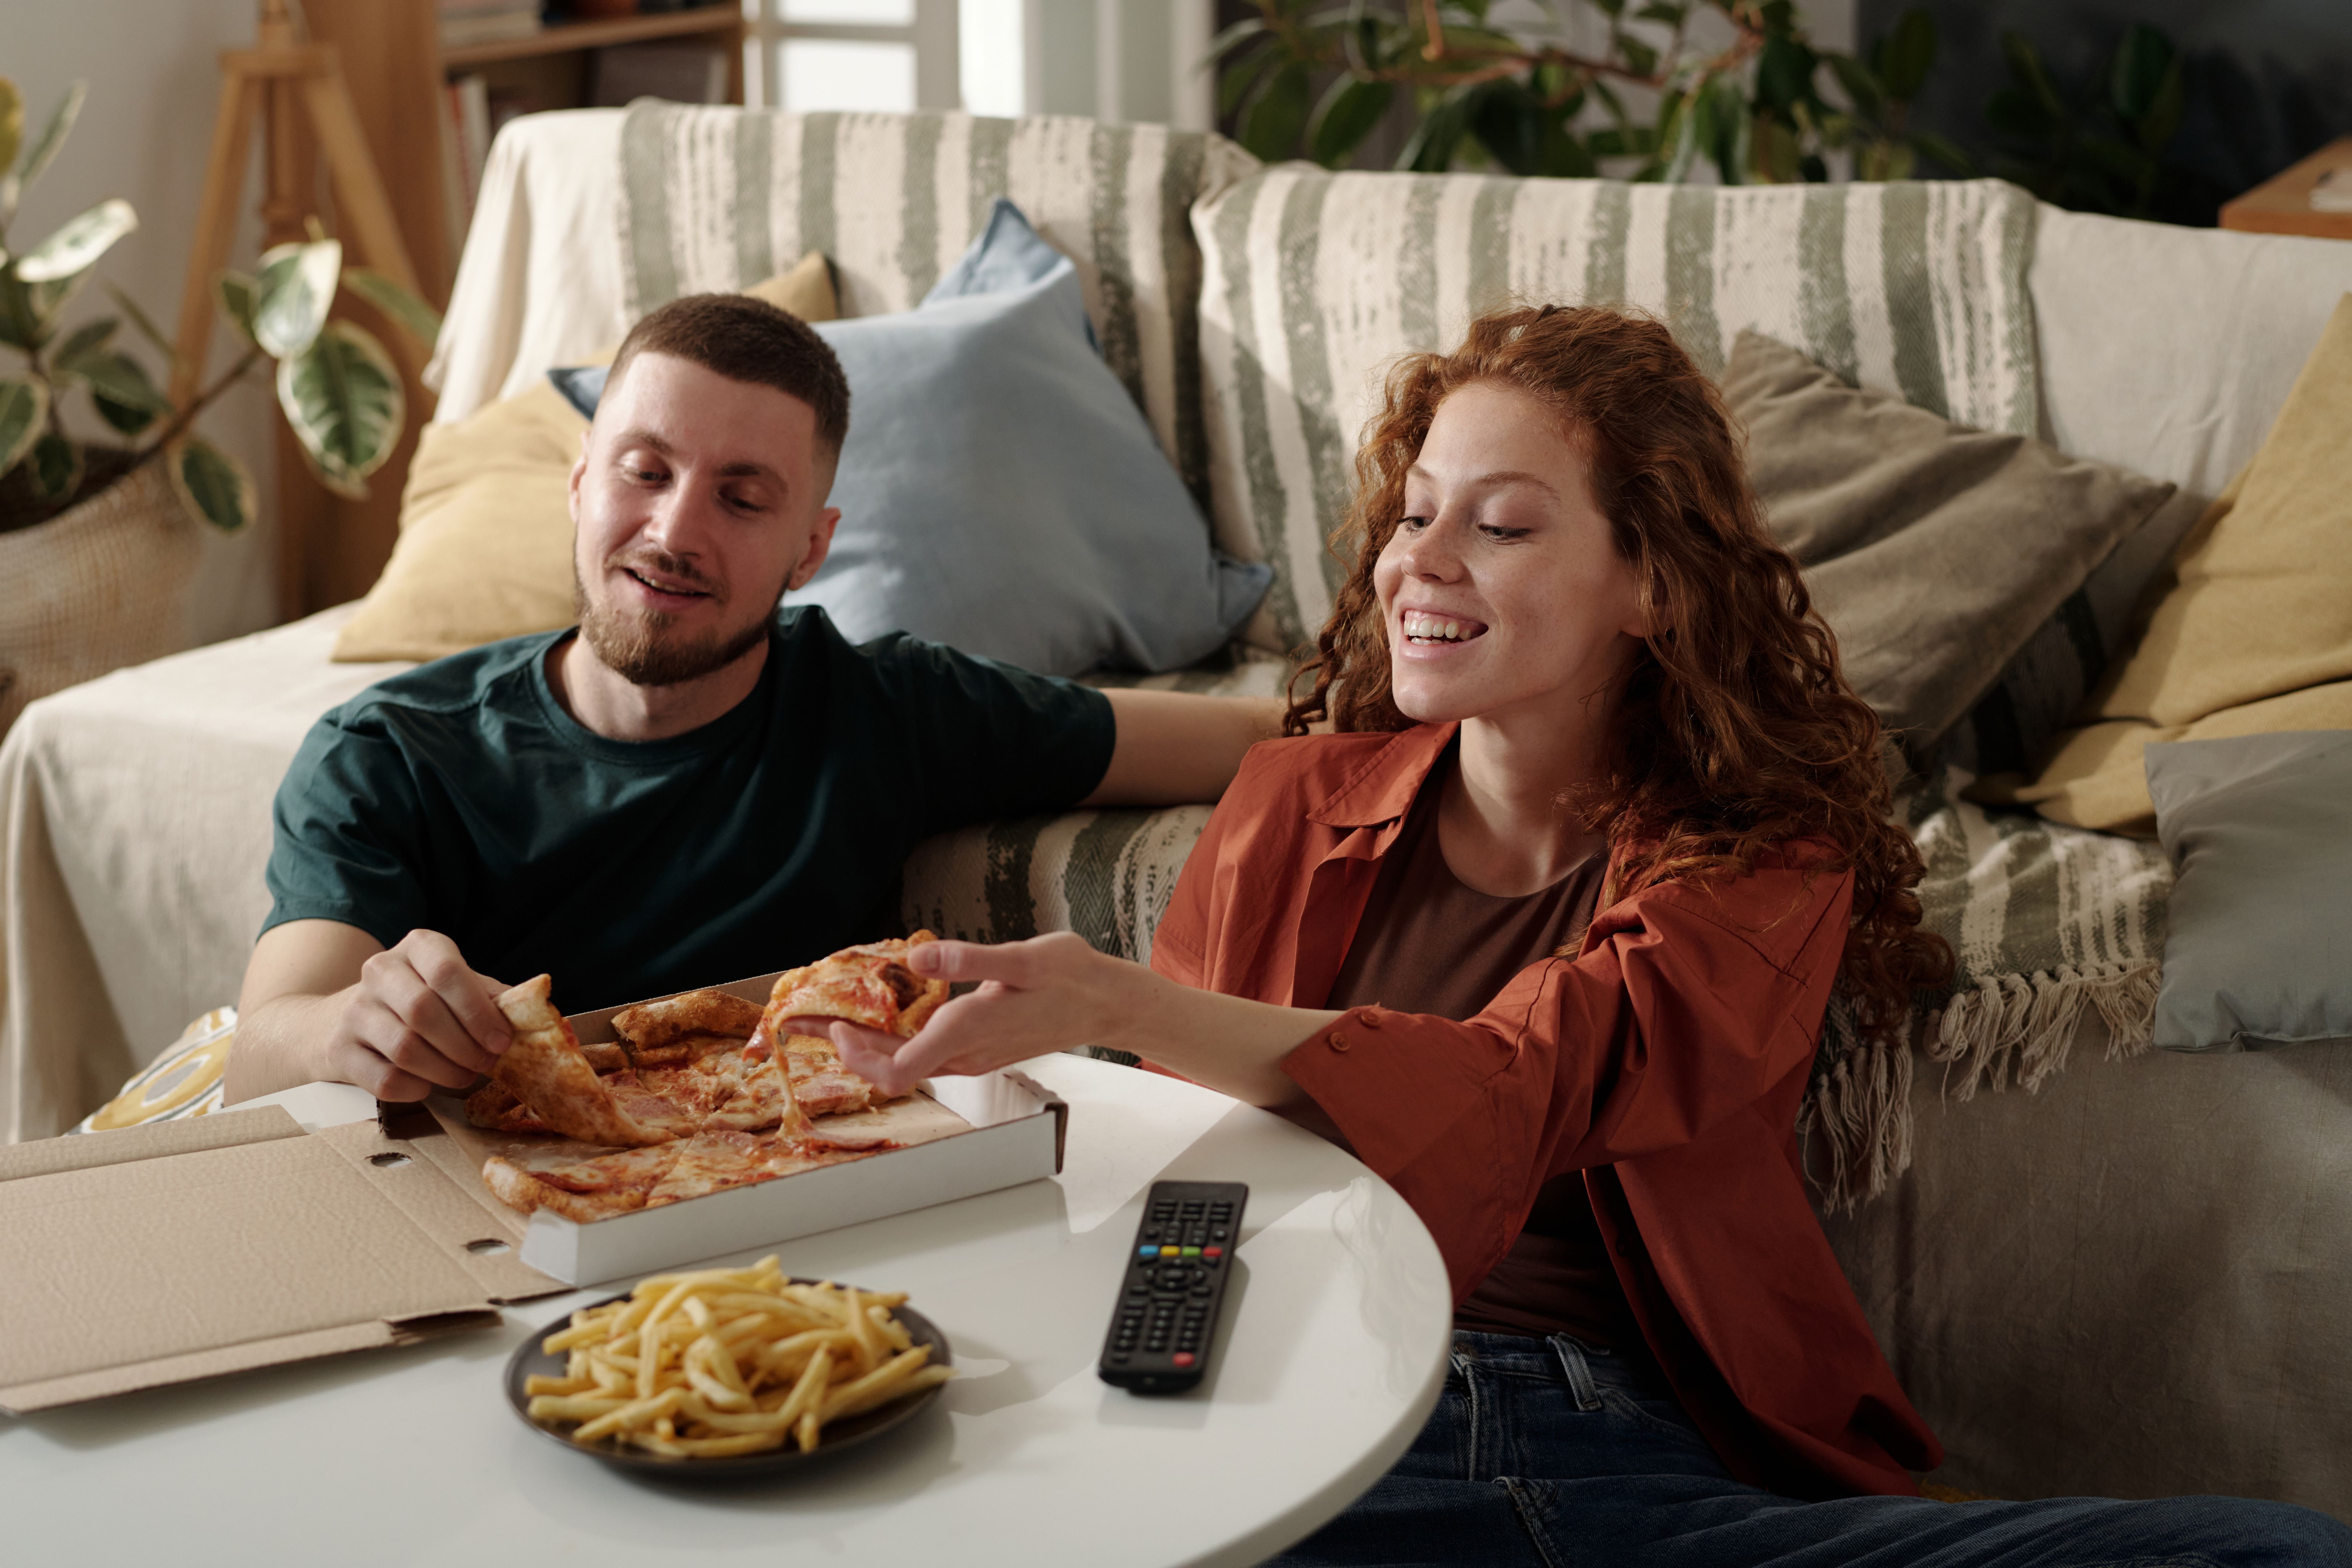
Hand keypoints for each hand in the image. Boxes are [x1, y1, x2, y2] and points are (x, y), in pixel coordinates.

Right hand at [323, 929, 512, 1101]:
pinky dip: (415, 1088)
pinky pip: (384, 1078)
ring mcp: (354, 1010)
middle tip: (485, 1063)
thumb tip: (527, 1011)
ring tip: (464, 1076)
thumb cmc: (418, 1001)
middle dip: (465, 1046)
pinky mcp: (339, 1049)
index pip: (448, 971)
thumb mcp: (454, 986)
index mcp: (417, 947)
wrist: (340, 1020)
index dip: (479, 1011)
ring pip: (405, 1048)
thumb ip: (488, 995)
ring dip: (445, 1071)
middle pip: (425, 1011)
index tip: (501, 1040)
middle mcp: (380, 971)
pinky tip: (428, 1085)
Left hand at [788, 932, 1136, 1097]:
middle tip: (809, 1020)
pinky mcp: (979, 1049)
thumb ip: (970, 960)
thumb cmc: (1071, 978)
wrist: (1107, 1003)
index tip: (832, 1028)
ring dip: (869, 1045)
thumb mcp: (1024, 959)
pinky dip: (896, 1040)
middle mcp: (967, 1053)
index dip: (858, 1057)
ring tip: (835, 1015)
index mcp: (970, 1032)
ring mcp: (972, 1056)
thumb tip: (921, 958)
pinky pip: (926, 1054)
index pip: (899, 1069)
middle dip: (848, 1049)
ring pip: (908, 1063)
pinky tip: (884, 1015)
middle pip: (893, 1071)